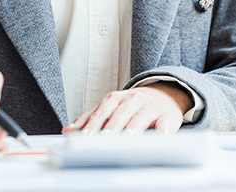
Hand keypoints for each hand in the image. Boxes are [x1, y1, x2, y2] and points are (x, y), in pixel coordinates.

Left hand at [62, 83, 190, 134]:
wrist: (166, 94)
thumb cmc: (134, 106)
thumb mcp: (112, 107)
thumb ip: (91, 118)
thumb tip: (68, 130)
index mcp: (118, 97)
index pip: (104, 109)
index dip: (94, 123)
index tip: (84, 136)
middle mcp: (134, 99)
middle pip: (121, 113)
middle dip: (111, 127)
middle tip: (103, 140)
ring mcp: (151, 107)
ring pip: (141, 117)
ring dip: (132, 129)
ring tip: (125, 140)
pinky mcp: (167, 116)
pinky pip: (164, 123)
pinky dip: (161, 131)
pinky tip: (157, 138)